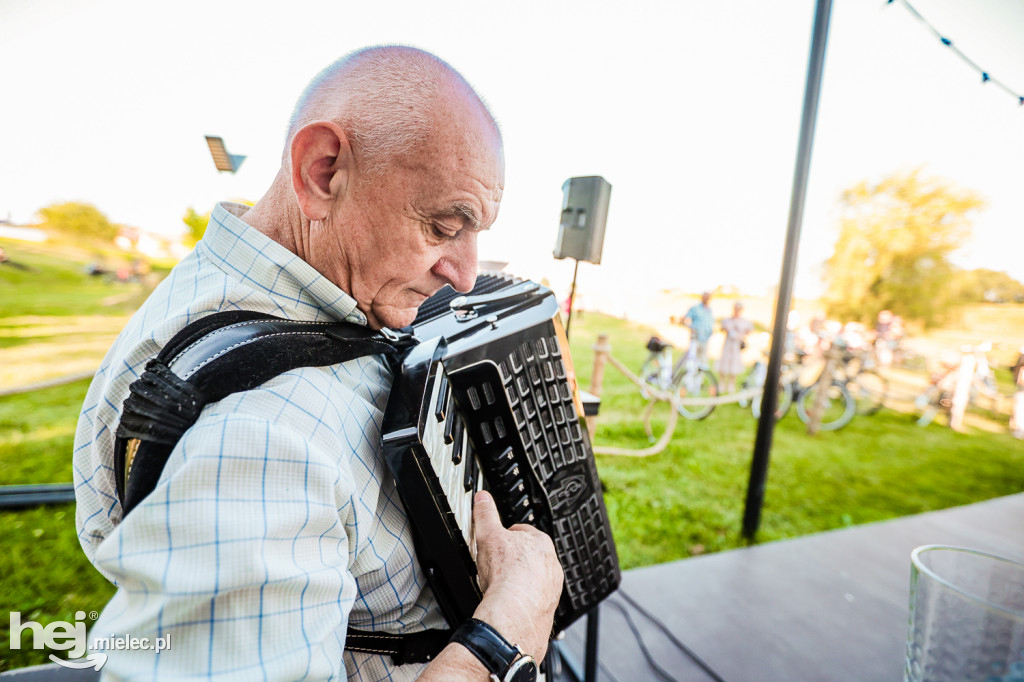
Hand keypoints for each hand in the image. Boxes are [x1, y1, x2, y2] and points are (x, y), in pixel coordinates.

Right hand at [470, 490, 563, 660]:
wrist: (514, 612)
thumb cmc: (506, 574)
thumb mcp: (489, 535)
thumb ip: (486, 515)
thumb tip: (483, 498)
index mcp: (541, 543)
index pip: (524, 533)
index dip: (508, 536)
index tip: (498, 540)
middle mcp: (552, 565)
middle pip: (531, 556)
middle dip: (516, 559)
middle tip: (498, 564)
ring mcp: (551, 588)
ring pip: (535, 580)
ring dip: (522, 581)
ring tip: (503, 585)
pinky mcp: (547, 608)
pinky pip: (534, 601)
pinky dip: (524, 601)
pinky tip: (510, 603)